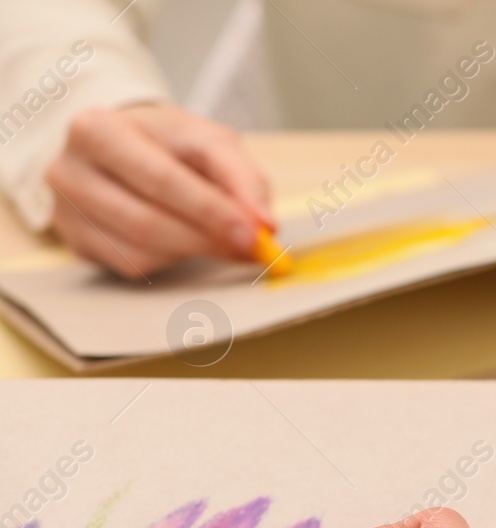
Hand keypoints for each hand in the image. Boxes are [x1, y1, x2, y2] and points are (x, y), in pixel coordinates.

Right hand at [46, 102, 271, 278]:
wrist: (123, 146)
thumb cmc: (167, 143)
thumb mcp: (208, 141)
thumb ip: (242, 178)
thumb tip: (265, 225)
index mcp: (97, 130)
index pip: (159, 178)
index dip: (209, 211)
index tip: (252, 234)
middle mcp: (69, 170)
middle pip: (145, 221)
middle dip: (206, 239)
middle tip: (251, 249)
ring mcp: (66, 211)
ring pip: (140, 250)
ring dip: (193, 252)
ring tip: (223, 241)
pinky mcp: (75, 243)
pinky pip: (132, 265)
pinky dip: (170, 261)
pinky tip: (184, 242)